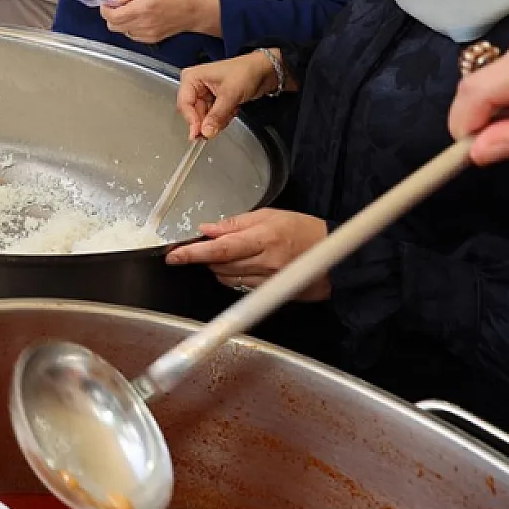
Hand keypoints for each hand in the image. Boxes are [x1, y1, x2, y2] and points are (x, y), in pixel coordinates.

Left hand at [101, 0, 219, 43]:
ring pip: (121, 31)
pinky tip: (140, 19)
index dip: (105, 10)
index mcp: (141, 9)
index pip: (112, 16)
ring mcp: (146, 35)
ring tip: (133, 11)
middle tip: (119, 6)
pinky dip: (130, 28)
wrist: (191, 11)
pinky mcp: (150, 40)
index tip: (106, 4)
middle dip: (112, 16)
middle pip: (113, 26)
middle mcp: (142, 24)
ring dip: (122, 22)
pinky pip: (131, 35)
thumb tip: (113, 1)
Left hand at [165, 209, 330, 298]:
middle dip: (206, 257)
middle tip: (206, 247)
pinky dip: (233, 276)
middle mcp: (264, 262)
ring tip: (230, 253)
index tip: (174, 256)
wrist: (334, 259)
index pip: (220, 248)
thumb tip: (206, 229)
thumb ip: (235, 223)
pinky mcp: (270, 293)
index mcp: (263, 238)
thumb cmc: (304, 231)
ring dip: (219, 267)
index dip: (194, 253)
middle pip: (219, 265)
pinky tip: (241, 265)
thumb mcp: (269, 216)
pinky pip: (240, 286)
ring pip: (227, 278)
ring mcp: (268, 281)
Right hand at [177, 52, 276, 139]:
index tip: (199, 134)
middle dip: (207, 120)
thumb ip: (217, 115)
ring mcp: (204, 94)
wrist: (264, 70)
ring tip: (231, 110)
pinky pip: (213, 117)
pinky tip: (233, 109)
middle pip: (193, 112)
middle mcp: (195, 86)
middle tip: (218, 126)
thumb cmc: (246, 72)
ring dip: (218, 119)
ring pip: (204, 117)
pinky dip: (223, 117)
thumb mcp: (230, 94)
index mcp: (192, 78)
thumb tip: (206, 132)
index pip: (184, 104)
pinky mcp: (214, 101)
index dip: (192, 120)